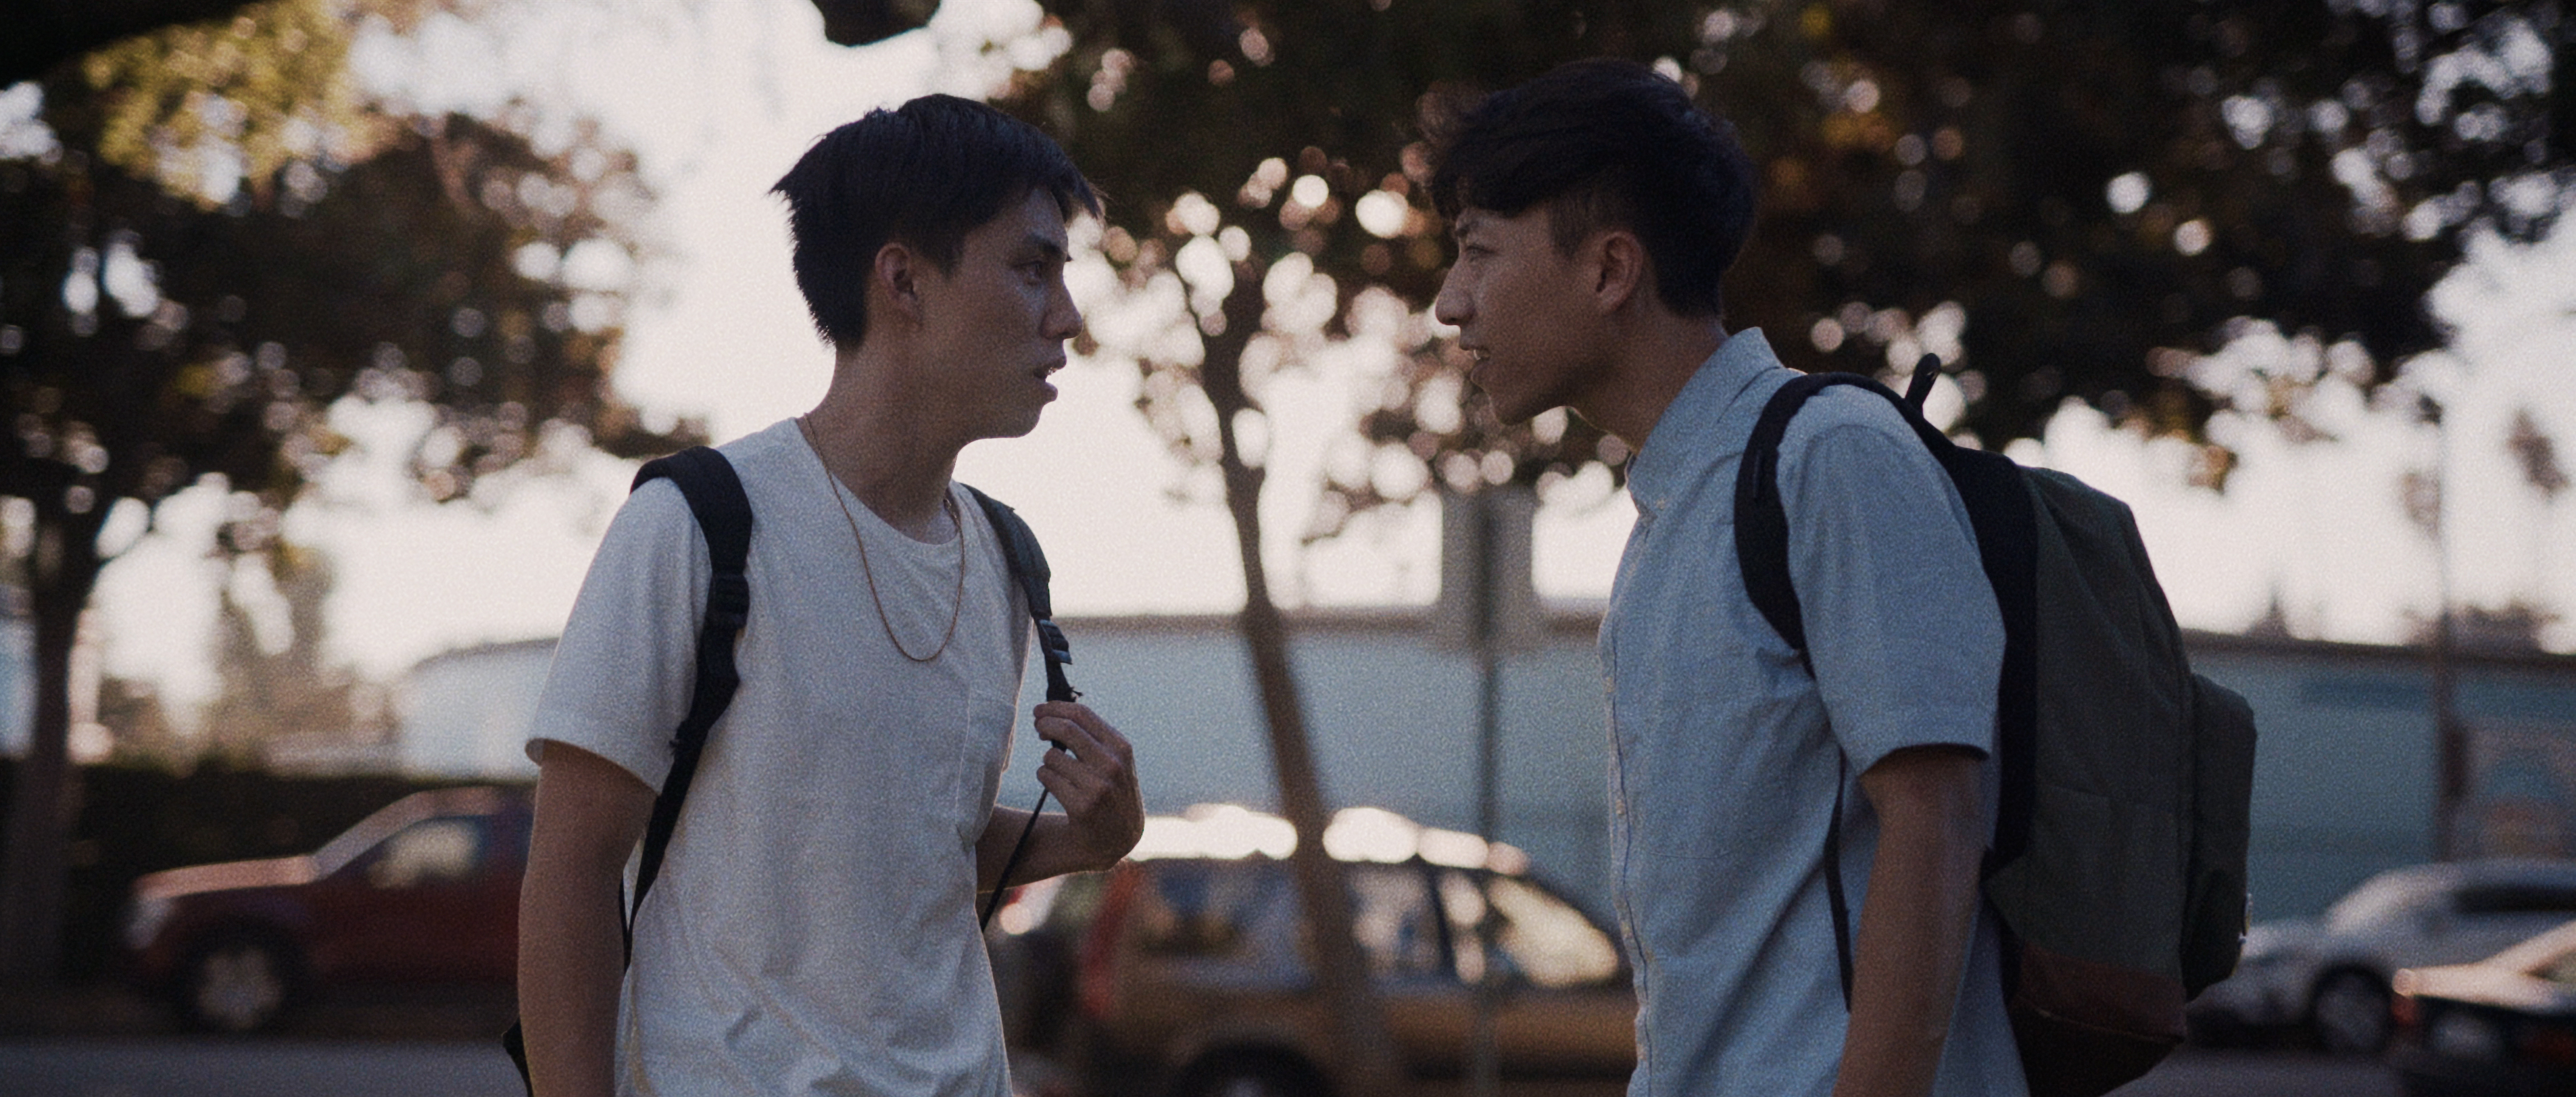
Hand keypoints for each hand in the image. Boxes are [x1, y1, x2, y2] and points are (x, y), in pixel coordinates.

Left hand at [1033, 701, 1143, 871]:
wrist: (1118, 838)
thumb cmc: (1111, 791)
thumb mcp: (1116, 761)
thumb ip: (1094, 737)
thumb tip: (1056, 712)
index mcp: (1121, 748)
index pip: (1083, 715)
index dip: (1056, 708)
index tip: (1041, 710)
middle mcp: (1112, 765)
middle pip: (1066, 729)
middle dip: (1045, 724)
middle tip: (1037, 727)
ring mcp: (1098, 787)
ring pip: (1052, 756)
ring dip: (1047, 761)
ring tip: (1058, 771)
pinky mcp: (1082, 806)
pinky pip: (1047, 778)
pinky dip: (1045, 777)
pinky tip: (1057, 786)